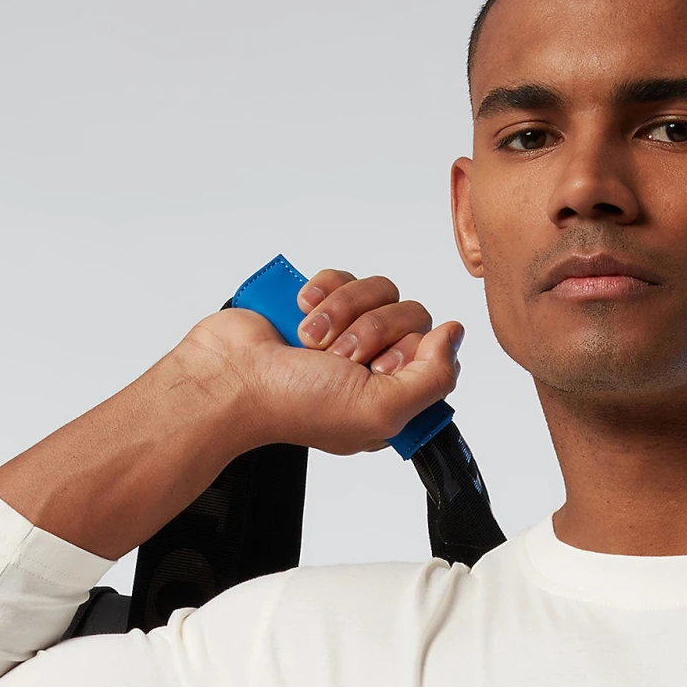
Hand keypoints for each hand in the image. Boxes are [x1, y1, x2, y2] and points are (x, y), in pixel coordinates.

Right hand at [0, 267, 462, 558]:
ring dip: (342, 311)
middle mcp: (375, 364)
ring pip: (380, 291)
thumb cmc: (293, 404)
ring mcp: (348, 331)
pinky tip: (301, 311)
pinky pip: (346, 276)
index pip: (436, 354)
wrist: (231, 377)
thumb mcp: (381, 410)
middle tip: (338, 357)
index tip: (377, 369)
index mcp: (394, 397)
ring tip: (310, 338)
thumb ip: (433, 378)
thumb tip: (456, 335)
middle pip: (412, 316)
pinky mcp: (321, 303)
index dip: (410, 353)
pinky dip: (322, 289)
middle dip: (370, 331)